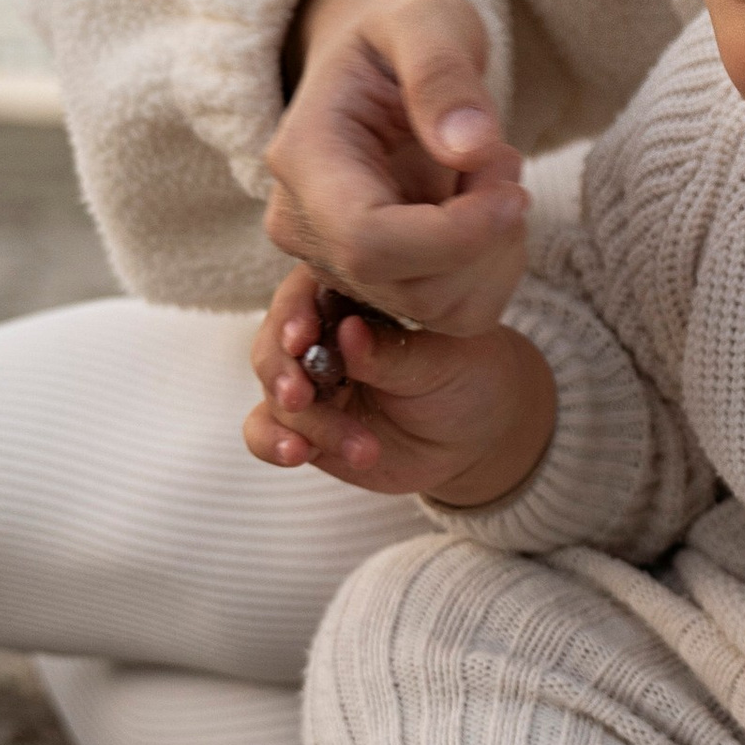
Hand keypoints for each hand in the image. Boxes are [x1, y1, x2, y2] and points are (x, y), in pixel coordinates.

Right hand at [244, 265, 556, 505]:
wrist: (479, 436)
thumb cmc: (467, 377)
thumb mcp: (441, 363)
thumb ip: (391, 352)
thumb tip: (349, 330)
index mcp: (354, 296)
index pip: (308, 291)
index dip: (296, 312)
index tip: (302, 338)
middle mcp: (323, 333)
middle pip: (276, 342)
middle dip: (284, 370)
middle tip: (300, 396)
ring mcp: (310, 380)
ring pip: (275, 390)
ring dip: (299, 419)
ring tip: (340, 444)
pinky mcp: (304, 425)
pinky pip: (265, 430)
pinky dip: (272, 442)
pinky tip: (295, 453)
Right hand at [262, 0, 529, 334]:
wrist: (381, 60)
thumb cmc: (402, 31)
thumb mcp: (425, 18)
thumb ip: (443, 72)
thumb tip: (469, 147)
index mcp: (304, 159)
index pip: (369, 241)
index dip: (455, 235)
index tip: (514, 191)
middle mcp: (305, 226)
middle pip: (410, 287)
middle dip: (486, 236)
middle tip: (504, 160)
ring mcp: (337, 263)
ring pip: (440, 310)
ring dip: (496, 252)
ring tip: (492, 175)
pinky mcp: (379, 283)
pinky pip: (454, 314)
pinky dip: (493, 271)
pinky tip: (488, 213)